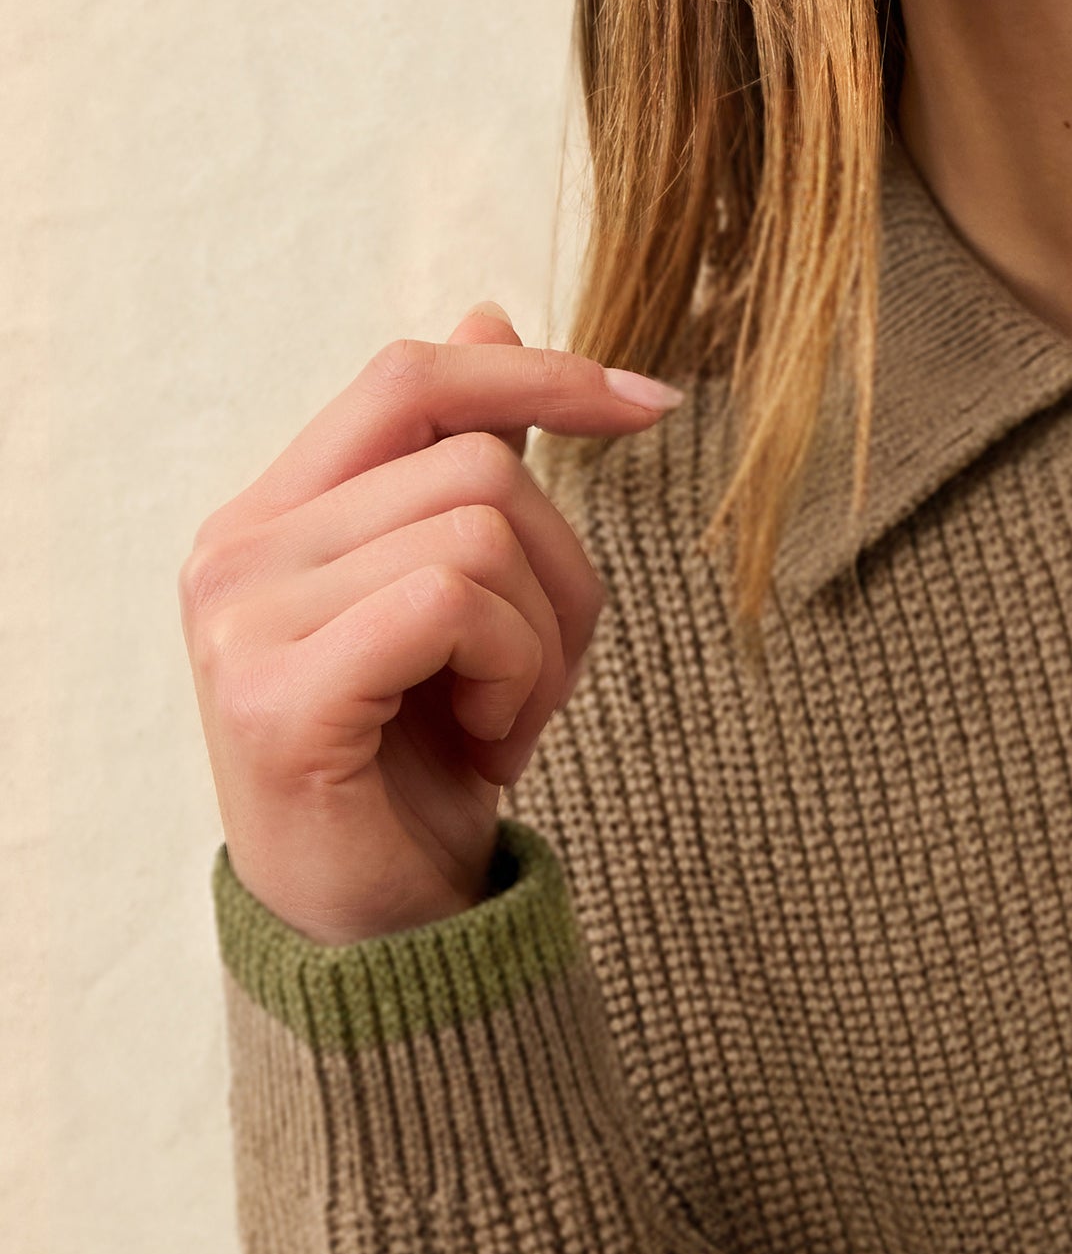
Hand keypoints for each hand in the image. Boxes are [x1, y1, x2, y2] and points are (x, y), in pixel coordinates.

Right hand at [180, 311, 681, 947]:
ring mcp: (243, 622)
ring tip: (499, 720)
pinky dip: (512, 676)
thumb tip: (489, 309)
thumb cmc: (421, 774)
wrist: (382, 944)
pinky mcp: (276, 696)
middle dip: (561, 573)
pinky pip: (453, 606)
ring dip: (540, 643)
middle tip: (533, 681)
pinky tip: (486, 744)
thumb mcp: (463, 603)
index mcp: (271, 518)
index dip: (538, 373)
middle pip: (475, 464)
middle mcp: (235, 554)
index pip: (409, 378)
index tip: (654, 405)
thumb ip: (460, 467)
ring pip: (479, 534)